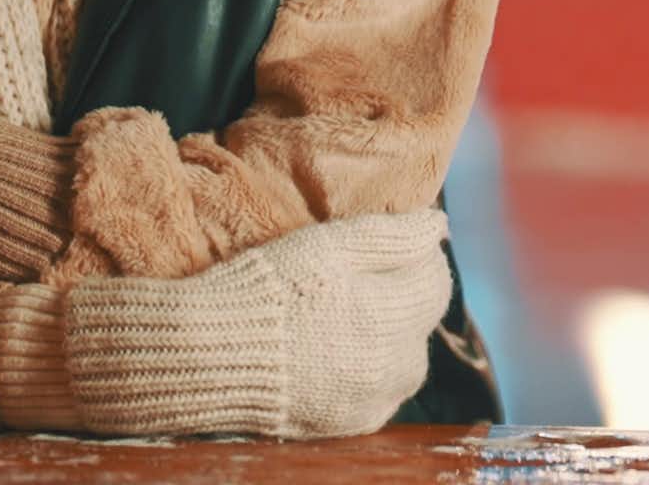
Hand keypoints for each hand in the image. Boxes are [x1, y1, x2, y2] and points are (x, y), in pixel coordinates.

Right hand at [65, 208, 452, 437]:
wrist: (209, 355)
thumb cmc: (266, 288)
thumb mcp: (326, 245)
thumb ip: (389, 234)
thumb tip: (439, 225)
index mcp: (390, 315)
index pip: (435, 280)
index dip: (420, 255)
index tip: (396, 241)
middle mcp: (392, 365)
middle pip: (423, 322)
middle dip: (406, 295)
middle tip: (366, 276)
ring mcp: (373, 400)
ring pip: (408, 363)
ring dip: (394, 336)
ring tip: (352, 314)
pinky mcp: (351, 424)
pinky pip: (381, 393)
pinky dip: (372, 371)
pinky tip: (339, 351)